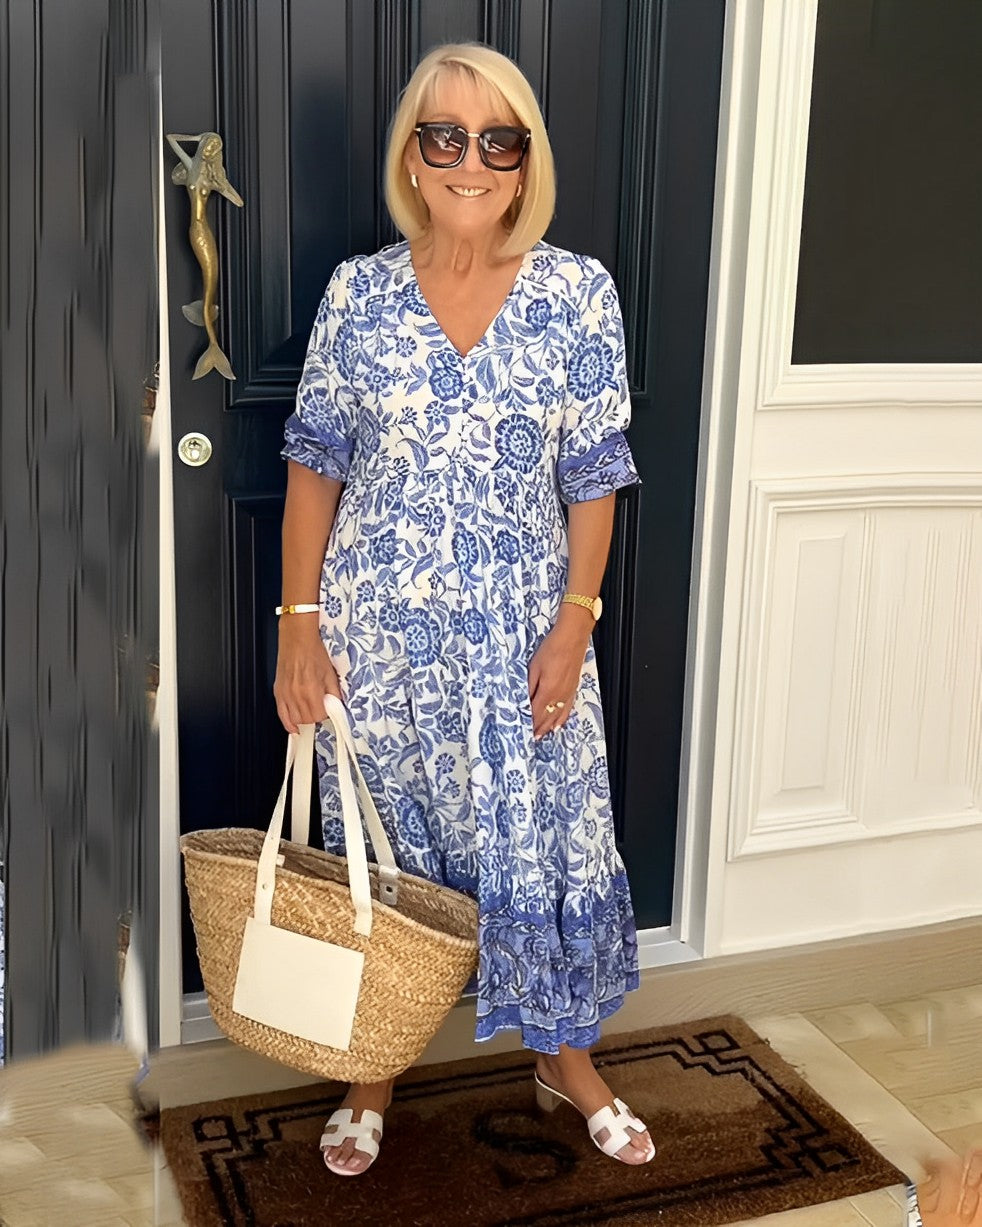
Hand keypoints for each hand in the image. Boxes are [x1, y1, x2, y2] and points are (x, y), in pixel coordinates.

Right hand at [273, 616, 342, 732]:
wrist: (297, 638)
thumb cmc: (313, 651)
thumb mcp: (330, 672)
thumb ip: (334, 693)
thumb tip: (336, 706)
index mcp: (311, 689)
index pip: (320, 716)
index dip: (327, 716)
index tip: (329, 711)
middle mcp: (296, 694)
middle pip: (307, 720)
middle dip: (316, 718)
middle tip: (321, 710)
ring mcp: (285, 694)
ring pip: (295, 720)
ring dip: (304, 720)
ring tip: (310, 714)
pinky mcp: (278, 692)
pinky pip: (281, 715)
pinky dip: (288, 724)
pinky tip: (295, 728)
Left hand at [528, 619, 590, 739]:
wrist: (572, 637)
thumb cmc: (553, 649)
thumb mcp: (534, 667)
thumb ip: (529, 686)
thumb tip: (523, 700)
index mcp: (547, 691)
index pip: (535, 713)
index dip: (529, 724)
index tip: (523, 731)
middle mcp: (559, 695)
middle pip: (547, 718)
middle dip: (538, 729)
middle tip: (531, 738)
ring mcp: (568, 692)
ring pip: (558, 716)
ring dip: (549, 726)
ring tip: (542, 735)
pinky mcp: (573, 687)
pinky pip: (567, 709)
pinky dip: (562, 719)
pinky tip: (560, 723)